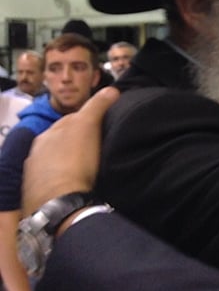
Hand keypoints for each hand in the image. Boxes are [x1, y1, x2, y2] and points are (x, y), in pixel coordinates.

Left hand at [22, 87, 119, 214]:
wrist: (59, 200)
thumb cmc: (75, 160)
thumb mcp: (88, 126)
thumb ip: (97, 106)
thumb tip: (111, 90)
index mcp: (46, 134)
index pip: (70, 121)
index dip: (88, 122)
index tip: (103, 128)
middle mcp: (36, 151)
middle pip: (61, 141)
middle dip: (76, 142)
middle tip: (97, 148)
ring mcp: (35, 173)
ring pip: (56, 161)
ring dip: (69, 162)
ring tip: (87, 168)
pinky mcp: (37, 194)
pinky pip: (53, 181)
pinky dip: (63, 179)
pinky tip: (73, 184)